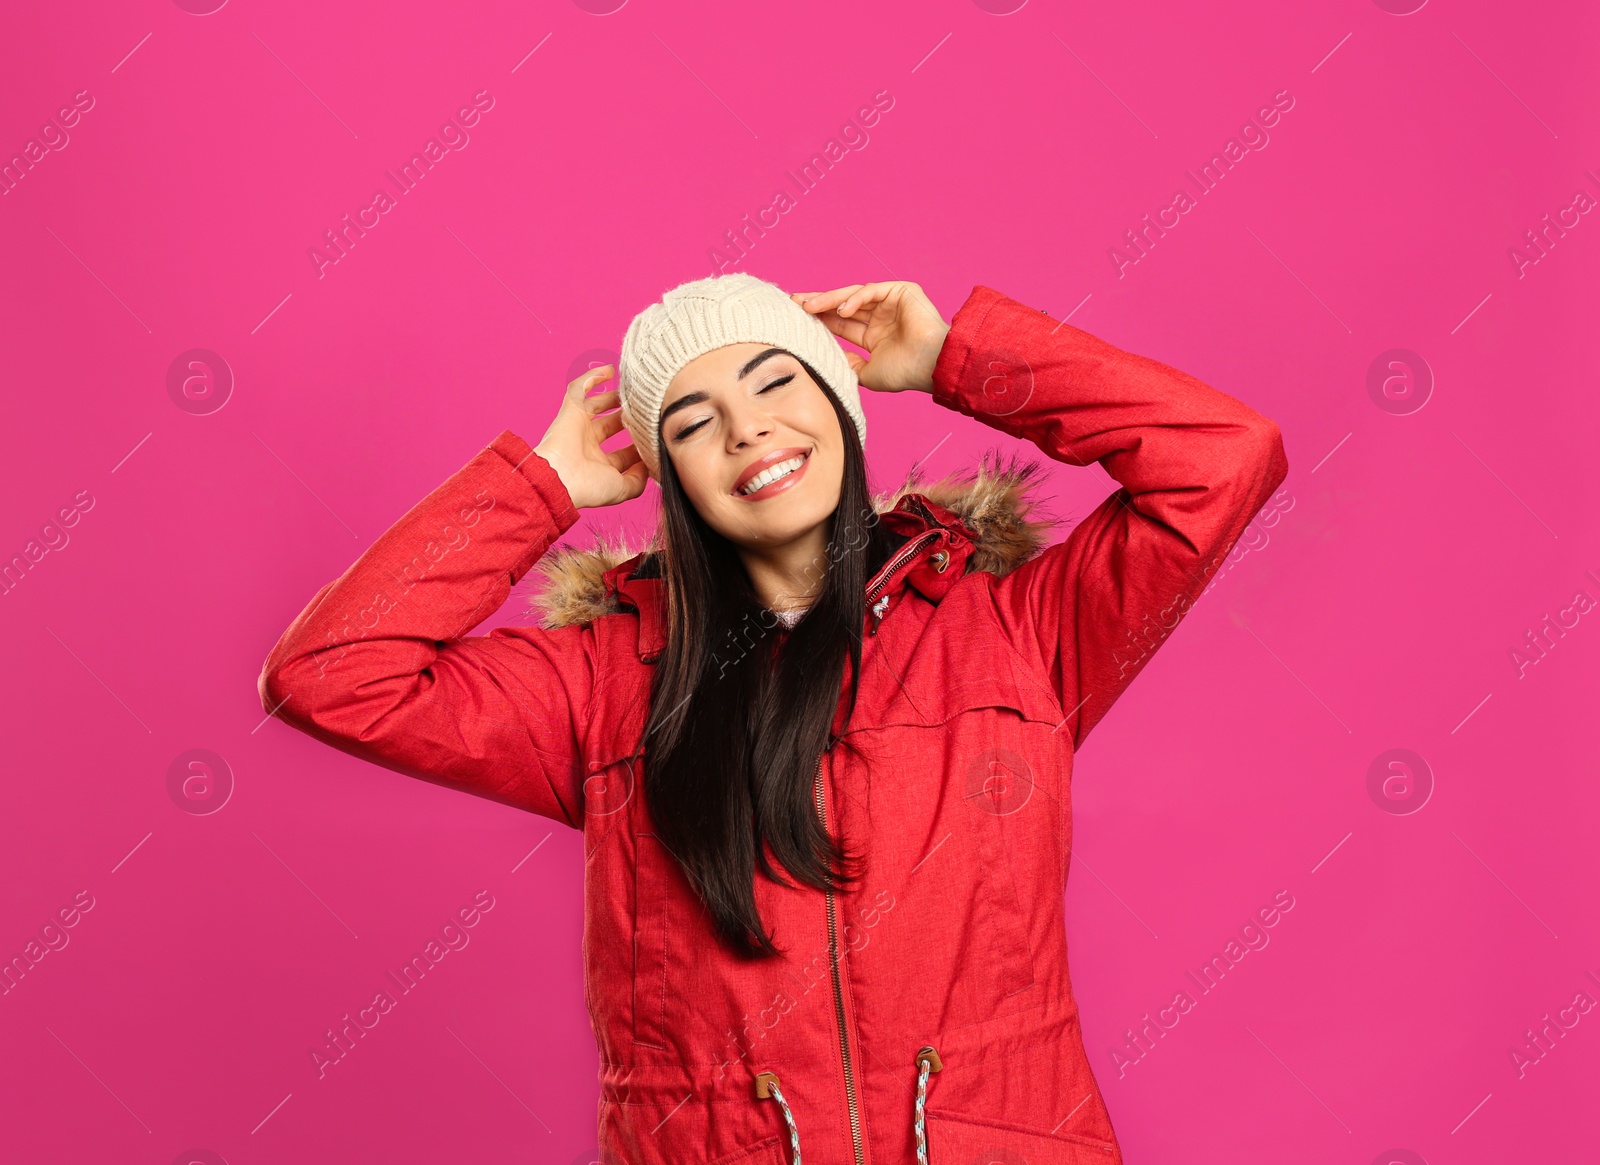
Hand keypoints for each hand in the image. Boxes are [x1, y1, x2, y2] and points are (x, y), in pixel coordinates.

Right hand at [532, 365, 648, 509]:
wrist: (561, 479)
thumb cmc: (588, 487)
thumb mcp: (621, 489)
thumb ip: (637, 480)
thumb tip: (648, 466)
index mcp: (598, 465)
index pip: (622, 453)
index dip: (637, 446)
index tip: (655, 439)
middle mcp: (588, 445)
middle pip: (610, 425)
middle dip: (627, 418)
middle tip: (644, 411)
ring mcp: (578, 426)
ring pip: (596, 406)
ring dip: (612, 397)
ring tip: (630, 389)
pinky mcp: (570, 410)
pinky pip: (579, 388)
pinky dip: (592, 377)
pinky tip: (609, 371)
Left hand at [790, 281, 950, 393]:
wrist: (930, 366)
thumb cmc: (905, 373)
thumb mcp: (867, 373)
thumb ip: (849, 365)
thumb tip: (831, 360)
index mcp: (874, 335)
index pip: (840, 323)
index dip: (820, 320)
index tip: (796, 318)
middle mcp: (881, 317)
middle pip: (843, 305)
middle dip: (818, 304)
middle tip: (794, 303)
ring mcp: (891, 302)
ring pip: (853, 296)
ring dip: (830, 300)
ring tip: (809, 306)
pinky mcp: (901, 291)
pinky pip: (872, 290)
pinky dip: (855, 298)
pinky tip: (840, 309)